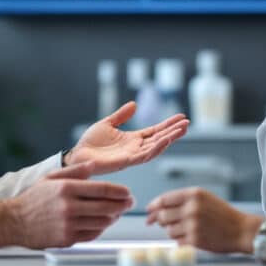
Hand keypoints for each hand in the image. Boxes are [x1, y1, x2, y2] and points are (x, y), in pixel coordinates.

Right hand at [0, 162, 133, 248]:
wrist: (15, 222)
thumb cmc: (33, 198)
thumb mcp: (51, 178)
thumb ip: (75, 171)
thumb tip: (95, 165)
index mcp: (66, 188)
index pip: (101, 189)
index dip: (119, 191)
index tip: (128, 192)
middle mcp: (69, 207)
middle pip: (106, 207)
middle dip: (122, 205)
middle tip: (130, 203)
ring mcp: (68, 225)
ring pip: (102, 222)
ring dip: (114, 217)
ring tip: (117, 212)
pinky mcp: (67, 239)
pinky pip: (92, 234)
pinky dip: (101, 229)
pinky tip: (104, 223)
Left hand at [66, 101, 188, 175]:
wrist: (77, 155)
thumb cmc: (90, 143)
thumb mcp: (107, 124)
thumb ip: (121, 115)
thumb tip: (134, 104)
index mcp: (132, 139)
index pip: (155, 131)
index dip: (168, 125)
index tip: (181, 117)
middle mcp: (135, 148)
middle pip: (159, 139)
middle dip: (174, 131)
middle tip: (187, 123)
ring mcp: (132, 155)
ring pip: (155, 147)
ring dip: (169, 139)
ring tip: (181, 130)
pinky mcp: (126, 161)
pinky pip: (144, 156)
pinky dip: (156, 149)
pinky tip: (165, 141)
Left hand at [145, 188, 262, 253]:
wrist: (241, 230)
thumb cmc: (222, 214)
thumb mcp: (204, 198)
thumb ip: (181, 200)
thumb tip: (155, 210)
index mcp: (193, 194)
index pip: (164, 199)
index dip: (154, 206)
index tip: (149, 211)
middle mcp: (192, 208)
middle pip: (163, 215)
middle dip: (161, 220)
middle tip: (166, 223)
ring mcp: (193, 225)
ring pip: (168, 230)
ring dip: (173, 231)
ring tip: (187, 229)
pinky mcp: (195, 240)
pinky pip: (177, 241)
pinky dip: (181, 240)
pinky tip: (192, 237)